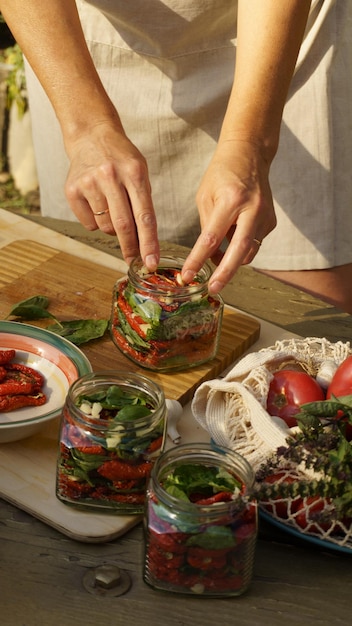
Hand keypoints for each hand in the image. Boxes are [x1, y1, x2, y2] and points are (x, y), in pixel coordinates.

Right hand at [64, 120, 158, 269]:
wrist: (91, 136)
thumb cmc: (121, 159)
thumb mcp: (140, 172)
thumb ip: (143, 203)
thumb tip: (144, 243)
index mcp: (134, 172)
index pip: (144, 215)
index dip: (149, 243)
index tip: (151, 263)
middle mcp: (110, 176)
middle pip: (123, 225)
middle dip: (131, 248)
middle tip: (135, 261)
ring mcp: (89, 182)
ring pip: (105, 226)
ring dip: (113, 229)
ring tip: (112, 209)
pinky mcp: (72, 190)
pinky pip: (88, 223)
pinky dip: (96, 222)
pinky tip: (97, 204)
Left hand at [181, 139, 276, 293]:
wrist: (250, 154)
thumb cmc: (221, 174)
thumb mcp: (205, 197)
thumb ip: (207, 227)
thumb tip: (206, 256)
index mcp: (232, 200)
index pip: (212, 238)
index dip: (198, 260)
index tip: (187, 275)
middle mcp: (253, 209)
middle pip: (240, 251)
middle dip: (225, 273)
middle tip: (212, 289)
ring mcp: (266, 216)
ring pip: (248, 251)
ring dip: (231, 260)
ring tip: (215, 260)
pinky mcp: (271, 222)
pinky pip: (253, 243)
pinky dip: (239, 248)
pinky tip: (230, 239)